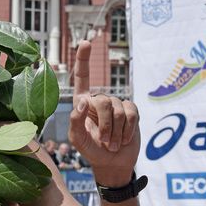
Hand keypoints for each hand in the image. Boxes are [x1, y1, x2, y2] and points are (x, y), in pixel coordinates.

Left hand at [68, 41, 139, 186]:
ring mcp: (116, 105)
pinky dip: (127, 129)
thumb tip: (82, 101)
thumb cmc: (90, 149)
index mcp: (82, 102)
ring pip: (118, 109)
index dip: (83, 59)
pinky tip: (123, 138)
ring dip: (115, 131)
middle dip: (105, 124)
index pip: (82, 77)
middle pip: (103, 100)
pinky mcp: (131, 112)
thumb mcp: (76, 138)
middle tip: (104, 141)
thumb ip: (74, 120)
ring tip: (112, 143)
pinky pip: (131, 114)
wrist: (112, 162)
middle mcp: (99, 100)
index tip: (87, 42)